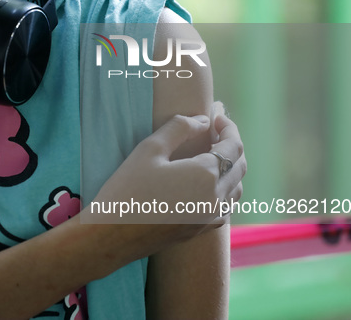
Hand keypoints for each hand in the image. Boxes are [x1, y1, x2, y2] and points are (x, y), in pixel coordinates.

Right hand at [85, 110, 245, 252]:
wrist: (111, 235)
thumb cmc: (126, 188)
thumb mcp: (149, 149)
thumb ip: (180, 128)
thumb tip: (203, 121)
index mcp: (206, 175)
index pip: (233, 146)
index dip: (228, 127)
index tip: (216, 115)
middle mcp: (215, 198)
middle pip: (239, 167)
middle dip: (231, 145)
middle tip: (213, 130)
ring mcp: (209, 218)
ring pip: (235, 189)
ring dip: (230, 169)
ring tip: (211, 155)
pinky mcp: (200, 231)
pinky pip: (225, 208)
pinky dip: (223, 191)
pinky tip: (206, 184)